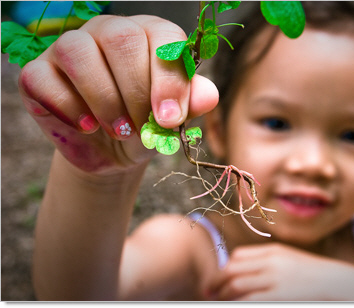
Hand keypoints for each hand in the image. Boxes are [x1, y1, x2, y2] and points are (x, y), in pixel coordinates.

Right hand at [18, 15, 218, 174]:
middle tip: (143, 128)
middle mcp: (109, 32)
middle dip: (137, 92)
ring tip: (120, 130)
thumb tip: (209, 95)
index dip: (168, 78)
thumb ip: (191, 103)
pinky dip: (69, 108)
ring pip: (78, 51)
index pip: (163, 36)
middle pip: (122, 39)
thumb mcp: (173, 120)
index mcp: (149, 36)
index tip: (169, 119)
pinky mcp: (39, 73)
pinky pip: (43, 78)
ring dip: (104, 99)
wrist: (114, 151)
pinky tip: (88, 127)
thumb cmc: (148, 127)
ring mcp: (69, 48)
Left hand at [206, 243, 336, 300]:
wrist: (341, 283)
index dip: (224, 269)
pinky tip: (234, 305)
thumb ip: (270, 263)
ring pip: (237, 286)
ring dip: (224, 296)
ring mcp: (275, 279)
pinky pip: (249, 300)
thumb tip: (247, 273)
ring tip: (220, 302)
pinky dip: (238, 303)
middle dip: (217, 283)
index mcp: (273, 252)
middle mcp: (271, 262)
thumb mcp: (291, 262)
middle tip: (209, 294)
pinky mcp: (279, 296)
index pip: (238, 256)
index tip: (217, 282)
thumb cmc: (315, 276)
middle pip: (233, 269)